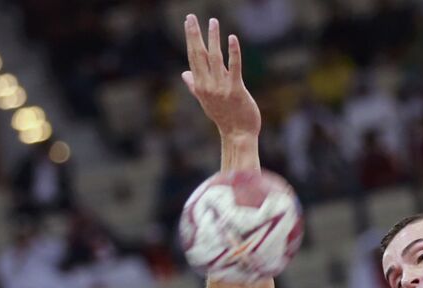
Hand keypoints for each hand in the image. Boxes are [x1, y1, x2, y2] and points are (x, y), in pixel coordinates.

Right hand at [182, 15, 260, 139]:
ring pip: (216, 58)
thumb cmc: (224, 118)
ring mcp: (222, 88)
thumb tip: (184, 73)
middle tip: (191, 17)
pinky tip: (232, 38)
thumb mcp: (206, 101)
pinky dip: (233, 52)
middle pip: (200, 55)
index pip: (193, 58)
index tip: (188, 23)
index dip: (191, 40)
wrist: (238, 135)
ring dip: (214, 39)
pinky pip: (234, 68)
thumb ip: (195, 85)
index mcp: (200, 86)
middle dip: (195, 35)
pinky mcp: (236, 90)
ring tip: (213, 22)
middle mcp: (208, 85)